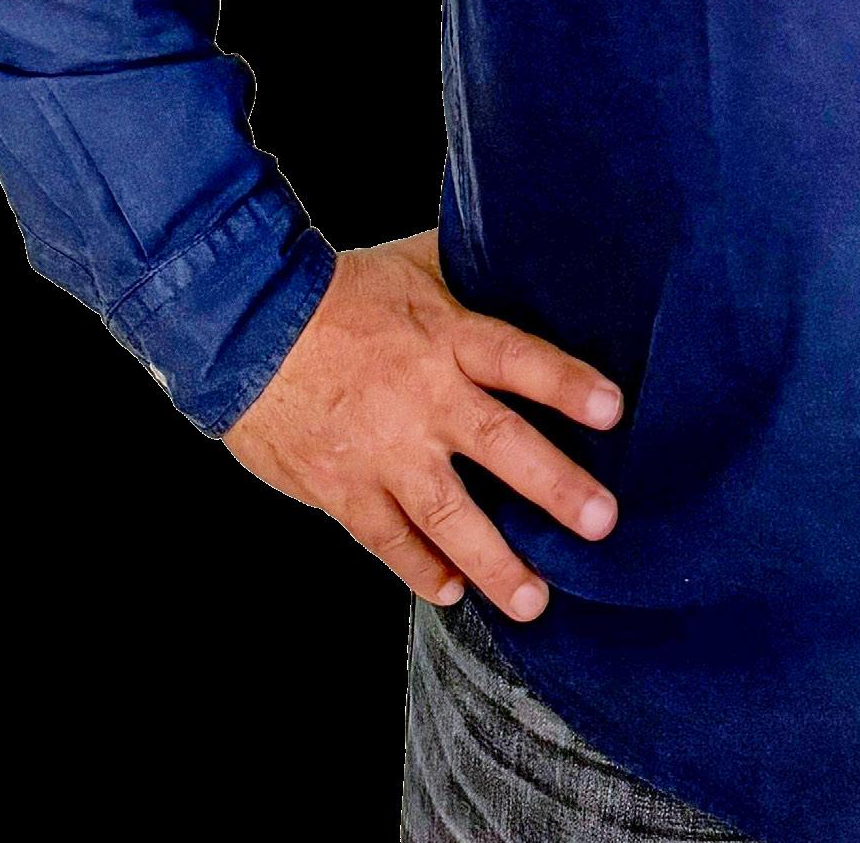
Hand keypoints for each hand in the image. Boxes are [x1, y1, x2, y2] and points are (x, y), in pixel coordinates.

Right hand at [221, 226, 625, 621]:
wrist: (246, 327)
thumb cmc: (340, 291)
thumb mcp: (414, 265)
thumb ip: (470, 273)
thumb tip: (524, 257)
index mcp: (446, 338)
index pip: (519, 359)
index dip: (566, 383)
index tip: (614, 411)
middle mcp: (423, 399)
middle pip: (499, 446)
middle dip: (554, 487)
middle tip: (601, 523)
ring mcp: (383, 451)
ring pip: (448, 515)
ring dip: (495, 561)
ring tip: (534, 601)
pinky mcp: (343, 488)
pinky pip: (389, 540)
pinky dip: (420, 569)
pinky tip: (451, 591)